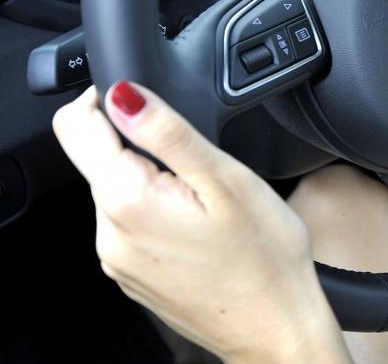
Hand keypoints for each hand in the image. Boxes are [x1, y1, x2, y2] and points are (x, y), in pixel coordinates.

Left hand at [52, 83, 349, 363]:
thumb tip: (125, 94)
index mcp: (127, 199)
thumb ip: (168, 132)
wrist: (276, 327)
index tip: (150, 102)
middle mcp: (109, 234)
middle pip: (99, 159)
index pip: (77, 127)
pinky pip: (131, 224)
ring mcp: (118, 260)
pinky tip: (200, 226)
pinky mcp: (133, 275)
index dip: (109, 98)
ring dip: (152, 179)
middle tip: (201, 164)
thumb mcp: (225, 178)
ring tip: (207, 199)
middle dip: (142, 146)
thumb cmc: (264, 257)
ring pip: (118, 191)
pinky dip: (158, 211)